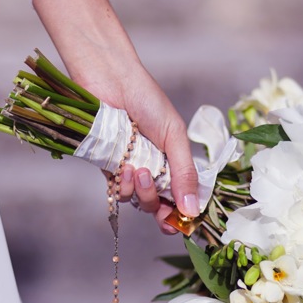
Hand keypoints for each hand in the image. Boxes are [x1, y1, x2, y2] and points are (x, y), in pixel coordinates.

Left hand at [31, 0, 198, 233]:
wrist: (111, 80)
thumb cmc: (147, 100)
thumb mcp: (174, 137)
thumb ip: (184, 174)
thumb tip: (193, 210)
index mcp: (174, 161)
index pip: (182, 197)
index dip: (182, 213)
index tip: (183, 221)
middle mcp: (154, 169)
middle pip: (161, 206)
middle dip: (160, 207)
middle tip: (161, 200)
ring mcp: (131, 170)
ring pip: (139, 203)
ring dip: (142, 195)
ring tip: (138, 172)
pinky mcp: (109, 168)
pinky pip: (118, 192)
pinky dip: (123, 187)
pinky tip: (124, 169)